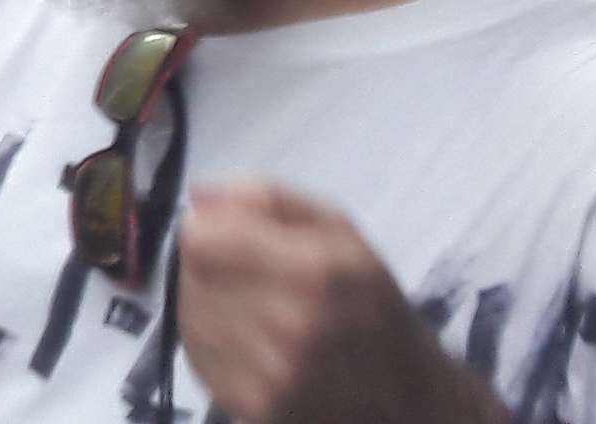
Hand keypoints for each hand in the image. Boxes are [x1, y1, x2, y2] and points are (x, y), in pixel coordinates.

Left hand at [179, 183, 484, 423]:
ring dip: (208, 307)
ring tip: (253, 312)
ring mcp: (277, 378)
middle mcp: (297, 328)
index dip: (210, 230)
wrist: (405, 396)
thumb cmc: (365, 299)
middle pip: (191, 274)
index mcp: (320, 273)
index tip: (231, 236)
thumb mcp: (334, 228)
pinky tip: (249, 345)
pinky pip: (200, 359)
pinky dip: (213, 346)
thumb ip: (265, 198)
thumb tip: (200, 195)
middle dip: (211, 268)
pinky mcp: (260, 411)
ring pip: (190, 316)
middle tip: (249, 278)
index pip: (201, 238)